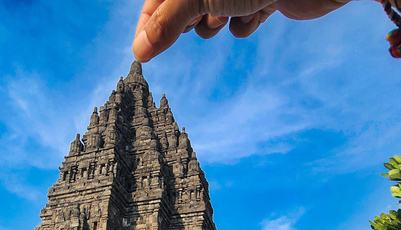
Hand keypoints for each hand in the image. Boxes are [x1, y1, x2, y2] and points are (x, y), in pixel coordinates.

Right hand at [133, 0, 351, 61]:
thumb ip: (165, 23)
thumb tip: (139, 52)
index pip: (157, 1)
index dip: (149, 25)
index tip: (143, 54)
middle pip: (183, 10)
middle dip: (189, 22)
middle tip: (201, 20)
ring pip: (212, 19)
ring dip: (217, 24)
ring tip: (227, 15)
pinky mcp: (261, 1)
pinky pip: (241, 24)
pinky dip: (245, 24)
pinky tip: (257, 12)